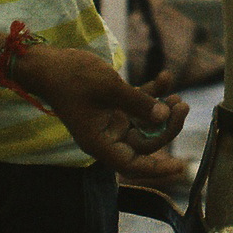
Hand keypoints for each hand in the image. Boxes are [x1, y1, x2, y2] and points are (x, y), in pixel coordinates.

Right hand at [18, 48, 188, 172]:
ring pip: (146, 123)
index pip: (131, 164)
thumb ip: (137, 103)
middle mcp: (108, 135)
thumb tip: (164, 116)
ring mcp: (113, 119)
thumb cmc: (73, 77)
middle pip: (145, 142)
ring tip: (177, 96)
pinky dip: (154, 92)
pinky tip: (165, 76)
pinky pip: (141, 103)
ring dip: (164, 110)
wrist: (50, 63)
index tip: (180, 166)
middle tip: (182, 106)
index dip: (156, 169)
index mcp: (100, 142)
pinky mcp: (116, 104)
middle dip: (167, 127)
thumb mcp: (108, 88)